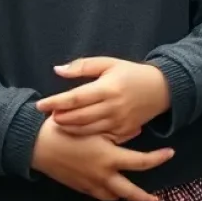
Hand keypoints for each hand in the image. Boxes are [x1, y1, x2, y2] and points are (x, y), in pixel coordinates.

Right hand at [31, 116, 174, 200]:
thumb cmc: (65, 128)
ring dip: (125, 196)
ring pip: (114, 197)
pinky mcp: (80, 187)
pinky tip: (109, 188)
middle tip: (156, 200)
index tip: (170, 153)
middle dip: (145, 198)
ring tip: (133, 194)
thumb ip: (117, 130)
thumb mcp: (93, 124)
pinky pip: (98, 196)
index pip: (141, 162)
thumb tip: (138, 130)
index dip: (158, 159)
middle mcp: (103, 174)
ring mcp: (91, 183)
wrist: (37, 145)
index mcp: (109, 157)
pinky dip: (107, 194)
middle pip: (130, 192)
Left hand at [36, 57, 171, 140]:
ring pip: (88, 130)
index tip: (40, 104)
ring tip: (58, 124)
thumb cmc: (131, 73)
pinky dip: (86, 136)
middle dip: (61, 118)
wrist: (161, 89)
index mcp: (107, 88)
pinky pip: (101, 137)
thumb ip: (82, 66)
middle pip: (79, 117)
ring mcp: (118, 122)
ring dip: (70, 129)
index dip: (56, 102)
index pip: (76, 97)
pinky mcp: (124, 132)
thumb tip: (58, 70)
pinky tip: (76, 133)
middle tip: (47, 117)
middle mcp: (112, 107)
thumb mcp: (108, 63)